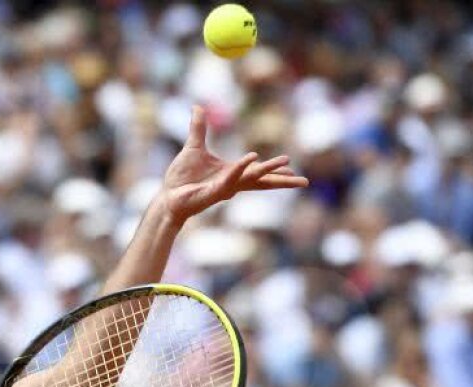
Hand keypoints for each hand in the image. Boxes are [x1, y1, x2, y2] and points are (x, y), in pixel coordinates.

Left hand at [161, 106, 307, 222]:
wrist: (168, 195)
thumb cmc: (180, 177)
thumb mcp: (193, 146)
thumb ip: (198, 127)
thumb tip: (197, 106)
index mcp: (231, 173)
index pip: (258, 173)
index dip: (274, 170)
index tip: (290, 166)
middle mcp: (232, 182)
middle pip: (262, 181)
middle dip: (282, 179)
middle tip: (304, 181)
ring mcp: (225, 188)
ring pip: (251, 178)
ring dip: (268, 169)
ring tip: (287, 162)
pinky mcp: (214, 192)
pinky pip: (230, 178)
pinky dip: (241, 168)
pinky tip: (253, 158)